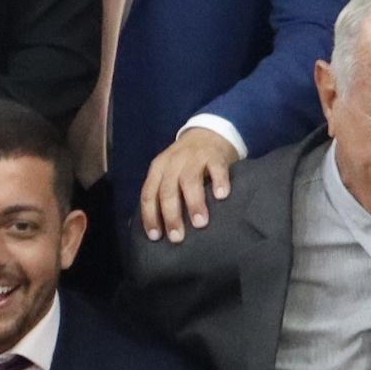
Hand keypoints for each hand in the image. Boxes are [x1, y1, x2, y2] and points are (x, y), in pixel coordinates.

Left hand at [138, 126, 239, 241]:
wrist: (208, 132)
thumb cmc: (186, 162)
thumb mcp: (169, 172)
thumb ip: (164, 192)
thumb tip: (160, 227)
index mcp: (158, 169)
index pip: (149, 194)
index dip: (150, 216)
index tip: (155, 237)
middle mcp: (173, 162)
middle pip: (167, 190)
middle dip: (171, 216)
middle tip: (177, 237)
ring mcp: (194, 157)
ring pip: (189, 180)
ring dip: (194, 203)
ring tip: (200, 223)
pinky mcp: (215, 155)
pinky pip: (217, 168)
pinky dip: (219, 182)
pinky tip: (222, 196)